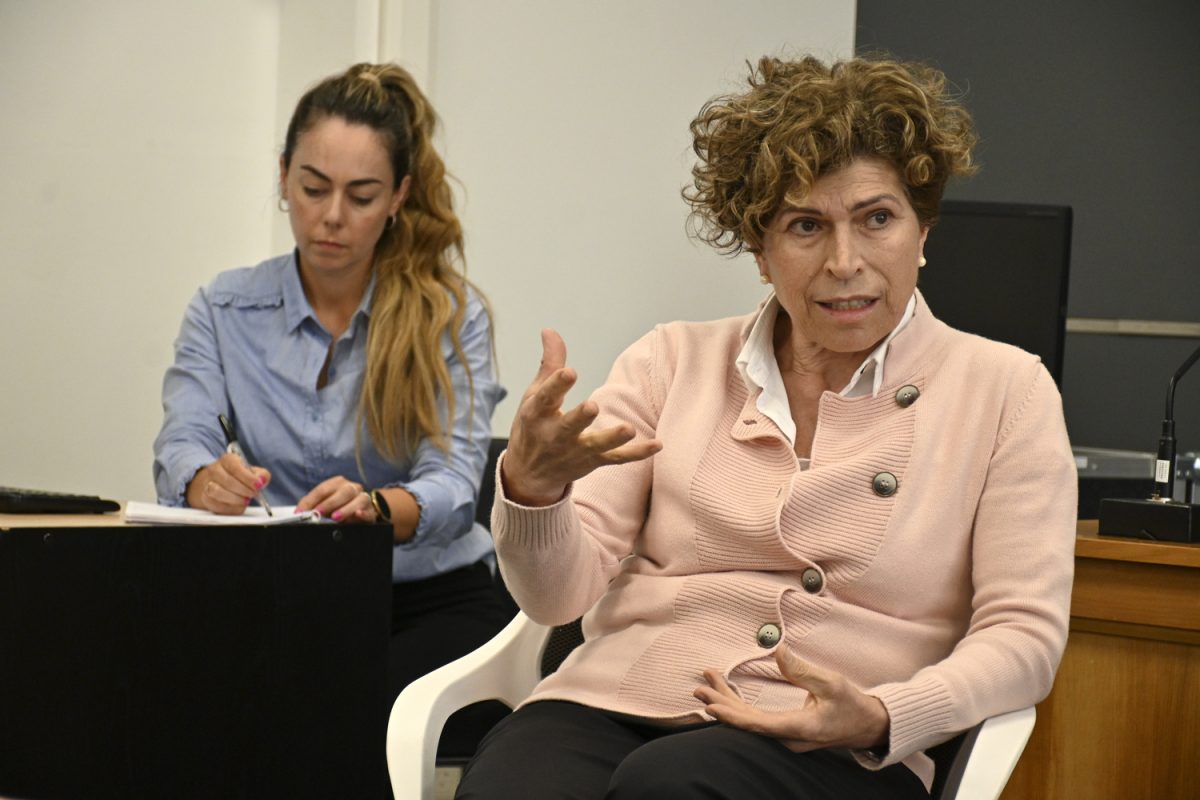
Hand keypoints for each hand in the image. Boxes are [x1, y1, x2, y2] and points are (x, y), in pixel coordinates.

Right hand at [186, 452, 270, 514]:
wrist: (219, 484)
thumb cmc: (239, 477)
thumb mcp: (252, 472)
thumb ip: (261, 475)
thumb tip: (262, 480)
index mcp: (228, 460)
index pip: (235, 467)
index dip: (248, 478)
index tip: (258, 485)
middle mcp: (214, 469)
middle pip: (228, 481)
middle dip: (244, 490)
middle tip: (253, 494)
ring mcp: (207, 483)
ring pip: (217, 492)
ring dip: (235, 499)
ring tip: (245, 500)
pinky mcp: (205, 498)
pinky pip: (215, 504)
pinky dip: (229, 508)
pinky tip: (237, 506)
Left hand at [296, 476, 375, 521]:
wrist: (362, 510)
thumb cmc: (339, 506)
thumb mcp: (324, 503)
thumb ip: (312, 505)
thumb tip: (299, 512)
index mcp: (338, 483)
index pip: (322, 489)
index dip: (310, 501)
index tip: (301, 512)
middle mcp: (351, 487)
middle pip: (342, 492)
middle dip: (329, 503)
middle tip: (318, 513)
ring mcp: (363, 498)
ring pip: (358, 499)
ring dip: (346, 509)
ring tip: (335, 517)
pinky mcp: (371, 511)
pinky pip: (369, 511)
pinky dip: (363, 513)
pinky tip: (358, 515)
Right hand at [502, 329, 661, 505]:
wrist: (529, 474)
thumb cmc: (533, 427)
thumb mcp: (534, 396)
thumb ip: (549, 363)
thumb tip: (550, 329)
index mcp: (537, 414)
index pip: (545, 398)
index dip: (557, 385)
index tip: (570, 372)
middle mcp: (554, 435)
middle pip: (568, 427)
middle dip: (579, 418)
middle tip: (593, 406)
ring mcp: (574, 451)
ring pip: (595, 446)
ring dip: (612, 438)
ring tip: (628, 429)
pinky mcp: (591, 463)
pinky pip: (616, 459)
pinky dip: (637, 453)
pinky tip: (657, 444)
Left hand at [693, 646, 889, 751]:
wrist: (868, 726)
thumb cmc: (852, 705)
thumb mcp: (832, 684)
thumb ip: (803, 670)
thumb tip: (779, 652)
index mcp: (799, 728)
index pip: (758, 725)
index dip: (732, 716)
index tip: (711, 705)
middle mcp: (788, 738)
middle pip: (747, 724)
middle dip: (722, 704)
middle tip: (699, 688)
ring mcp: (785, 737)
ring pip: (749, 722)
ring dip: (728, 702)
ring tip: (706, 684)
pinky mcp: (785, 730)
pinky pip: (756, 720)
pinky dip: (739, 705)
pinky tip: (726, 693)